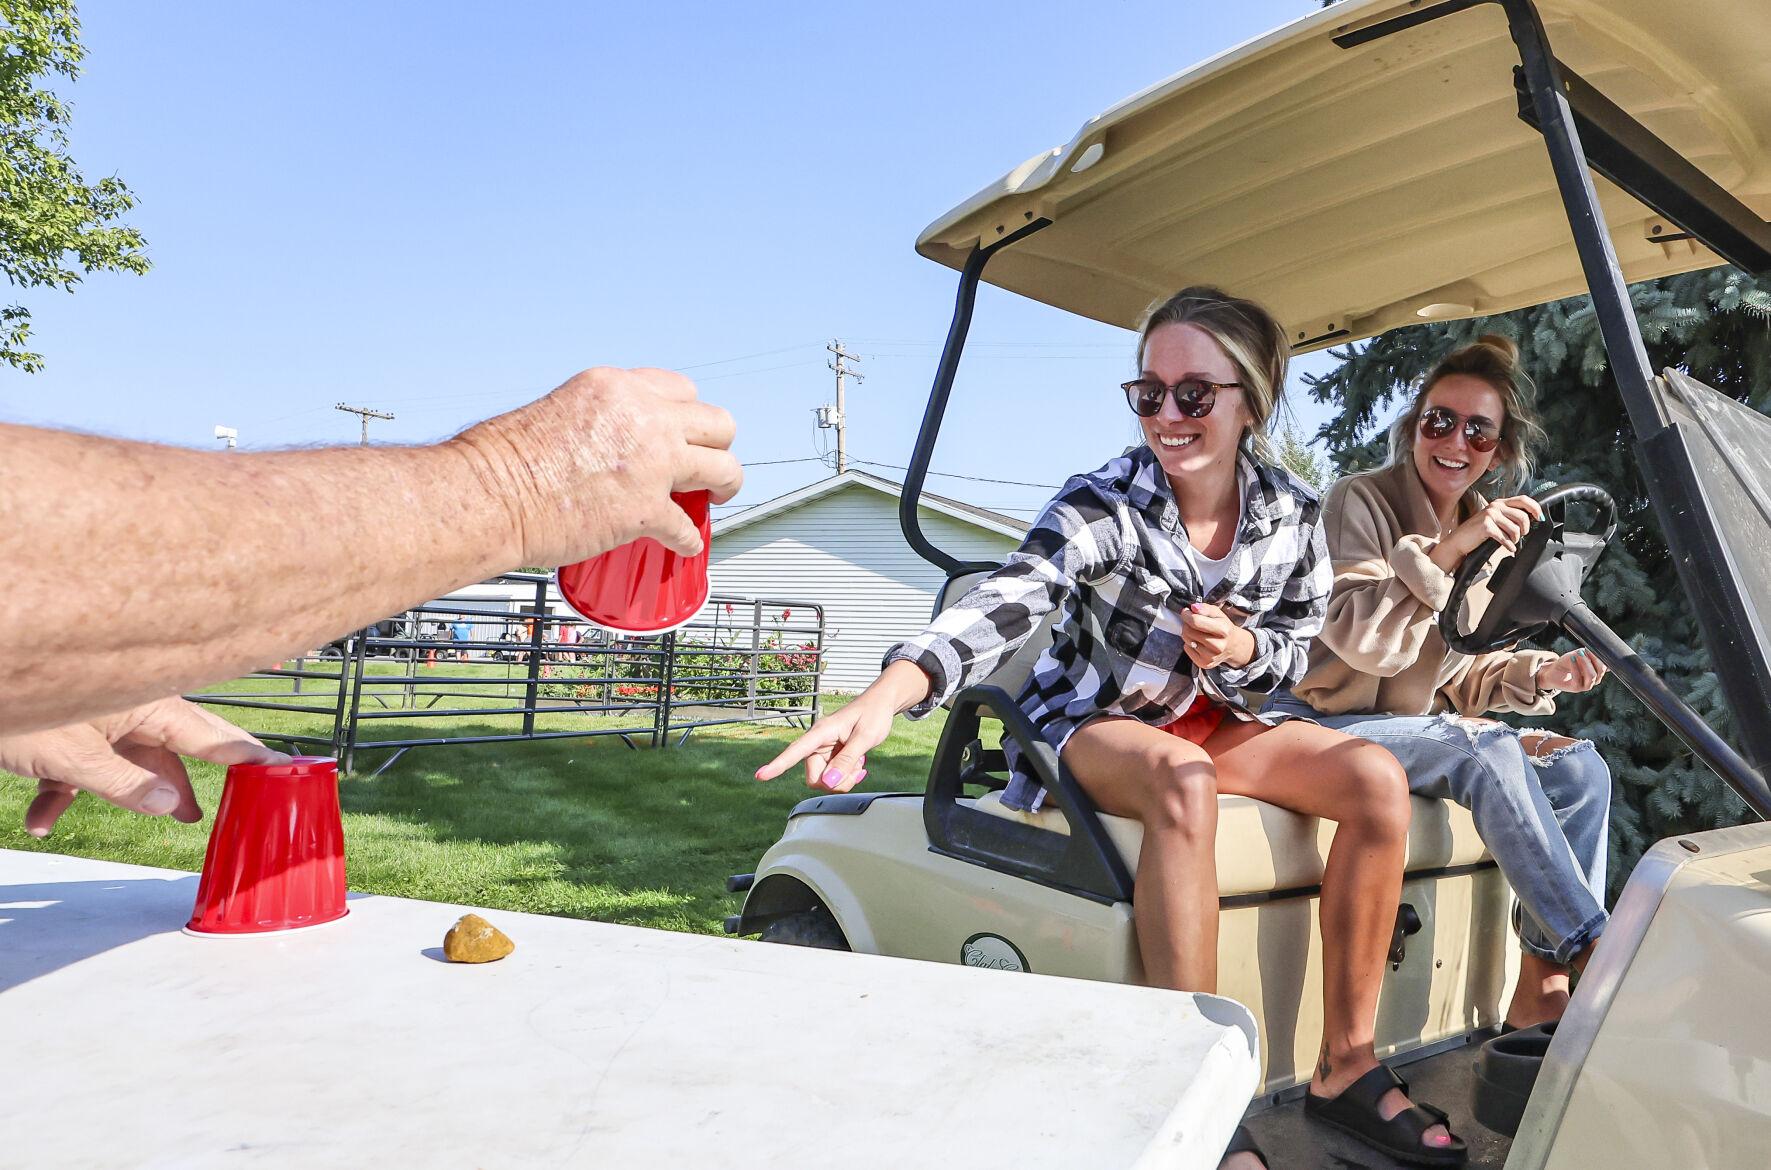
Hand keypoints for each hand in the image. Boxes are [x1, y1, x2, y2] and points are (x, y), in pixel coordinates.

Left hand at [0, 698, 288, 836]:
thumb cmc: (17, 709)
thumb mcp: (71, 759)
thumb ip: (124, 785)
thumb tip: (169, 805)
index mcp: (146, 705)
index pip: (211, 737)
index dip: (248, 756)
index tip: (283, 767)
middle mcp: (130, 707)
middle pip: (178, 747)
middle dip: (201, 776)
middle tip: (242, 793)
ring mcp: (99, 717)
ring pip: (128, 760)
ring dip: (127, 792)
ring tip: (172, 819)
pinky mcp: (68, 729)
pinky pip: (80, 765)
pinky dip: (62, 793)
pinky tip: (38, 820)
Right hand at [452, 367, 743, 565]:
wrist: (490, 495)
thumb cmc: (503, 460)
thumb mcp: (559, 409)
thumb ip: (599, 420)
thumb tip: (613, 444)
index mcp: (618, 388)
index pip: (680, 389)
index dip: (686, 415)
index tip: (683, 433)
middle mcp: (644, 417)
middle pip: (717, 422)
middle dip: (718, 444)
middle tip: (710, 465)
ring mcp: (652, 463)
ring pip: (724, 468)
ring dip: (725, 485)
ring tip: (718, 497)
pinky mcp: (647, 510)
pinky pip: (688, 527)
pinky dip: (688, 541)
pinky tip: (683, 545)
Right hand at [753, 661, 929, 791]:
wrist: (881, 704)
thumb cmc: (873, 713)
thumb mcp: (865, 736)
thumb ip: (847, 760)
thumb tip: (829, 782)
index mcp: (821, 732)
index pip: (795, 751)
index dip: (777, 765)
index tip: (760, 776)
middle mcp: (818, 742)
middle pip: (815, 777)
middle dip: (835, 782)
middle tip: (857, 770)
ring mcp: (824, 751)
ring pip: (825, 781)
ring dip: (843, 779)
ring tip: (859, 763)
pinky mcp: (831, 756)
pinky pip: (833, 777)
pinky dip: (846, 776)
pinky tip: (858, 765)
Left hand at [1181, 602, 1255, 670]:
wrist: (1233, 646)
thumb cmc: (1223, 627)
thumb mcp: (1218, 614)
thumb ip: (1205, 608)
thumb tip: (1193, 608)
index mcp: (1223, 630)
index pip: (1196, 621)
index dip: (1187, 615)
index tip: (1186, 612)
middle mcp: (1218, 645)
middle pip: (1189, 631)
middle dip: (1187, 624)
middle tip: (1193, 623)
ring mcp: (1211, 656)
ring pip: (1187, 640)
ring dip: (1188, 634)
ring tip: (1198, 633)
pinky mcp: (1204, 663)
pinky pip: (1187, 649)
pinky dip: (1189, 644)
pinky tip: (1199, 643)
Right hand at [1447, 495, 1543, 557]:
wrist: (1459, 540)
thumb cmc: (1478, 531)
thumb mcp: (1495, 519)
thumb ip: (1510, 516)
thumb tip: (1531, 519)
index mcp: (1499, 502)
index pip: (1523, 500)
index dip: (1535, 508)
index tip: (1539, 518)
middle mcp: (1495, 506)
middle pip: (1523, 516)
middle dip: (1525, 529)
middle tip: (1520, 535)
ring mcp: (1490, 515)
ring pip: (1515, 529)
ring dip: (1516, 539)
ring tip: (1511, 542)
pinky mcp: (1486, 526)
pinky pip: (1505, 538)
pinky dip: (1509, 545)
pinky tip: (1508, 547)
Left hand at [1536, 647, 1607, 693]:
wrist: (1553, 672)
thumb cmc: (1569, 662)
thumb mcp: (1579, 655)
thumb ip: (1589, 653)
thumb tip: (1597, 651)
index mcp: (1598, 671)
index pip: (1606, 665)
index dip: (1600, 656)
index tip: (1591, 647)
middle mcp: (1595, 680)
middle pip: (1601, 670)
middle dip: (1593, 659)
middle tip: (1583, 650)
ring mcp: (1586, 685)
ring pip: (1592, 675)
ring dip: (1585, 663)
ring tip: (1577, 654)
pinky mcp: (1576, 688)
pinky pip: (1578, 678)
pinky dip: (1575, 667)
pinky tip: (1572, 659)